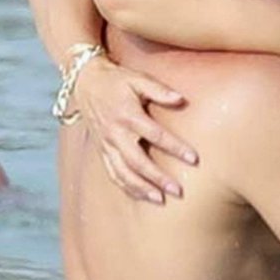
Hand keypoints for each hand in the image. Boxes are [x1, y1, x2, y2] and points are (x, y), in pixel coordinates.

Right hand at [74, 54, 197, 202]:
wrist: (86, 83)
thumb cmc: (117, 80)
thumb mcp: (138, 79)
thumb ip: (159, 90)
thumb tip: (181, 100)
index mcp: (128, 115)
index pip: (155, 135)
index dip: (175, 147)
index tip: (193, 159)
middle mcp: (116, 133)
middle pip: (138, 161)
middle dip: (158, 178)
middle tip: (178, 190)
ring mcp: (108, 145)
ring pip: (123, 173)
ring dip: (142, 188)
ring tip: (161, 200)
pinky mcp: (103, 151)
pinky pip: (113, 173)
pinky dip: (127, 187)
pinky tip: (142, 196)